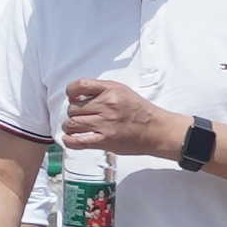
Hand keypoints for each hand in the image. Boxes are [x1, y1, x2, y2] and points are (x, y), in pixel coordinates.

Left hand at [58, 77, 189, 160]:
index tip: (72, 98)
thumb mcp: (122, 91)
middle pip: (73, 108)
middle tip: (79, 116)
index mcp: (110, 90)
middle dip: (72, 113)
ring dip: (70, 127)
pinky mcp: (105, 141)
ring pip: (72, 124)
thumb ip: (101, 90)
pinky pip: (78, 141)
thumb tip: (78, 95)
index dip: (71, 92)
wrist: (156, 129)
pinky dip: (70, 141)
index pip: (79, 85)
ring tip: (75, 128)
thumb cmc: (139, 111)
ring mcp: (105, 123)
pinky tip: (70, 139)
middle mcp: (106, 105)